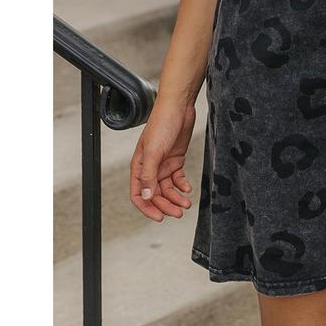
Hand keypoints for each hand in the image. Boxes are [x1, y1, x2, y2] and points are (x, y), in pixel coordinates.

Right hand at [130, 98, 195, 222]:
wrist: (179, 107)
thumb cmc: (162, 124)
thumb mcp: (154, 151)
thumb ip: (149, 174)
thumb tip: (146, 197)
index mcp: (139, 167)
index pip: (138, 195)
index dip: (147, 208)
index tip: (159, 217)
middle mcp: (150, 168)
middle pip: (155, 195)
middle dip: (165, 205)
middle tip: (178, 213)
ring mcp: (163, 164)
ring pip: (167, 188)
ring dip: (176, 198)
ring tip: (186, 204)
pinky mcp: (176, 159)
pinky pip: (177, 178)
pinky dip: (182, 185)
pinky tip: (187, 189)